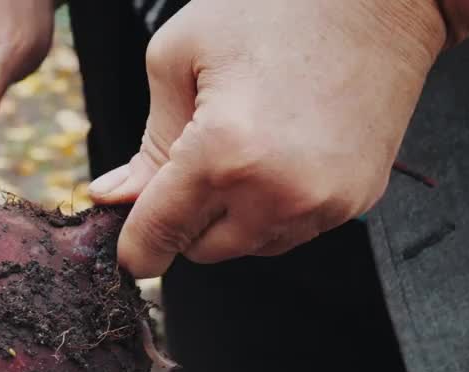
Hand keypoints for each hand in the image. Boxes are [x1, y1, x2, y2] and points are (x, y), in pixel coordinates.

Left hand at [87, 0, 447, 277]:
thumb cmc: (275, 9)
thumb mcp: (180, 58)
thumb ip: (147, 143)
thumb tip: (113, 199)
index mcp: (223, 155)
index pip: (158, 236)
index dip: (134, 247)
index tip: (128, 249)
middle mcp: (276, 194)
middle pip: (201, 251)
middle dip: (186, 219)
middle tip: (194, 159)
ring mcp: (323, 204)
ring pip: (249, 247)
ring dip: (232, 216)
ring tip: (245, 147)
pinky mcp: (356, 202)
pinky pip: (293, 231)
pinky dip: (275, 208)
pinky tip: (281, 154)